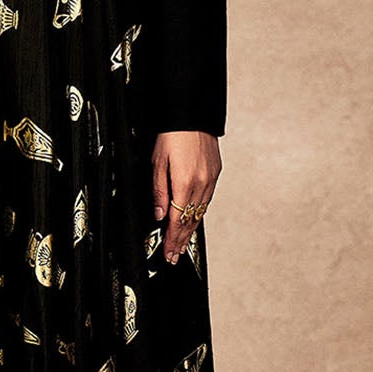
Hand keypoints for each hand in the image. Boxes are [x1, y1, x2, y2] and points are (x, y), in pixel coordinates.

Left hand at [152, 130, 219, 262]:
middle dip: (181, 241)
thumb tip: (159, 215)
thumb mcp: (157, 163)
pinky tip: (193, 220)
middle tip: (174, 257)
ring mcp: (211, 179)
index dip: (172, 240)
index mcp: (185, 183)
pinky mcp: (215, 173)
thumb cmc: (172, 135)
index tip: (168, 253)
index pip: (178, 221)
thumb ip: (159, 191)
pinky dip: (199, 214)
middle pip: (191, 221)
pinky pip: (207, 200)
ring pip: (200, 212)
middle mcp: (201, 184)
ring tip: (182, 244)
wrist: (192, 115)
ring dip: (190, 231)